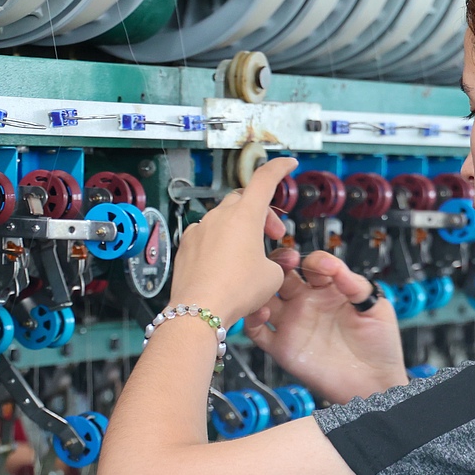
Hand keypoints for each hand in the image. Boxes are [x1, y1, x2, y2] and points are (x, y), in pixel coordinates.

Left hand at [167, 157, 299, 324]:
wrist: (199, 310)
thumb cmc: (236, 291)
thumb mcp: (271, 277)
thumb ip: (274, 262)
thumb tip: (267, 265)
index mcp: (245, 215)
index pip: (265, 178)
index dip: (279, 168)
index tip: (288, 164)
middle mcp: (220, 216)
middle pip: (245, 200)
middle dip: (262, 214)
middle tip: (274, 235)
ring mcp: (200, 229)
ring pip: (225, 218)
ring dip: (240, 230)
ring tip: (249, 254)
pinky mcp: (187, 245)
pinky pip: (207, 235)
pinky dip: (219, 243)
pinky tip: (225, 264)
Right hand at [247, 247, 407, 402]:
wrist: (374, 383)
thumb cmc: (379, 345)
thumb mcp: (375, 307)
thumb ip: (355, 284)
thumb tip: (334, 264)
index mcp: (329, 290)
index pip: (312, 265)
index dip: (313, 260)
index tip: (321, 266)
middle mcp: (307, 303)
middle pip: (282, 275)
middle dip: (279, 263)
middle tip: (284, 260)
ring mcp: (293, 324)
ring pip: (265, 299)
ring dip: (261, 288)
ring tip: (266, 284)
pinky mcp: (282, 348)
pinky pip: (257, 331)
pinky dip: (251, 319)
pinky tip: (261, 312)